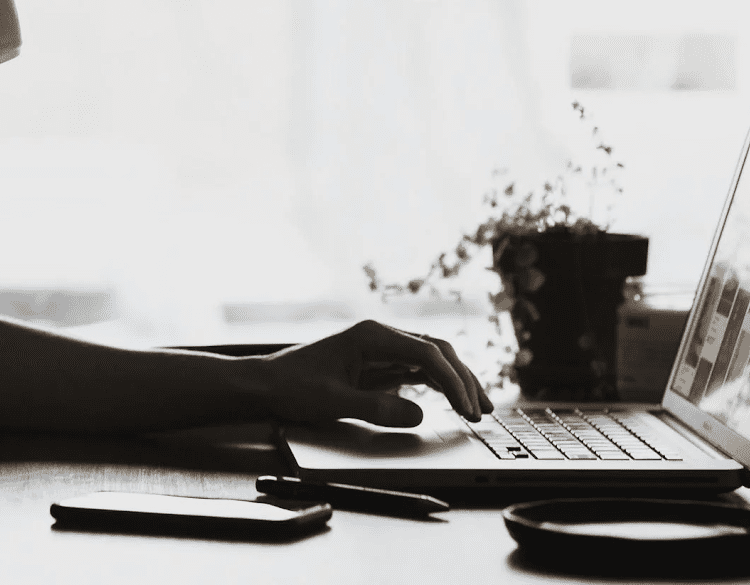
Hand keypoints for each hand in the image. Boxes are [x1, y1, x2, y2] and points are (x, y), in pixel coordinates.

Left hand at [255, 319, 492, 427]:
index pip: (427, 353)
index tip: (466, 407)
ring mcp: (382, 349)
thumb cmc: (294, 386)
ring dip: (456, 381)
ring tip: (479, 408)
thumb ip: (377, 408)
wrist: (267, 383)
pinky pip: (418, 370)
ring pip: (432, 359)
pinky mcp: (379, 363)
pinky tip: (454, 400)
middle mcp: (381, 336)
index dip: (452, 380)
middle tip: (482, 411)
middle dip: (463, 379)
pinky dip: (439, 385)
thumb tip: (419, 413)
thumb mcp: (334, 402)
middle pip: (437, 351)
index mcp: (371, 336)